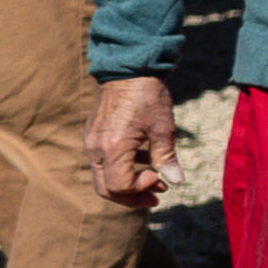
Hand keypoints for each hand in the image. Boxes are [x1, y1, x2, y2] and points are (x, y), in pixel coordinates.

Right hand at [90, 75, 182, 211]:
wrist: (127, 70)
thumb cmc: (148, 96)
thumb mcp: (163, 128)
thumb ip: (166, 157)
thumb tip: (176, 182)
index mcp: (114, 147)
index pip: (120, 186)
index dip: (141, 190)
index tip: (160, 178)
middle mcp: (96, 148)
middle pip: (105, 189)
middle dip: (131, 197)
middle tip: (156, 196)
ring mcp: (91, 142)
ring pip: (102, 177)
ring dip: (127, 184)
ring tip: (155, 178)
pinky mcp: (92, 136)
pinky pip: (102, 162)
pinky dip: (121, 168)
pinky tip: (144, 158)